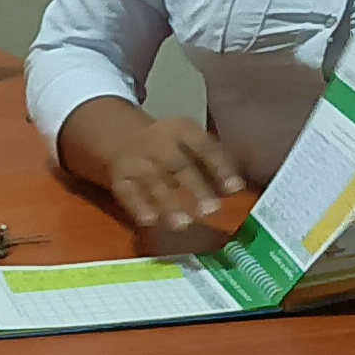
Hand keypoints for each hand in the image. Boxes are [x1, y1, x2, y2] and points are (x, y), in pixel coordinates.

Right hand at [102, 115, 245, 229]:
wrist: (122, 138)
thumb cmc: (168, 146)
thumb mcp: (188, 143)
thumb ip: (210, 164)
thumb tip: (234, 191)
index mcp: (181, 129)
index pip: (203, 146)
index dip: (220, 167)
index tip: (235, 189)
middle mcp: (157, 142)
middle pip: (177, 165)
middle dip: (195, 188)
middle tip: (211, 211)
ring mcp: (136, 159)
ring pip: (153, 181)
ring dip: (168, 203)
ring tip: (183, 224)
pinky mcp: (119, 177)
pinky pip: (127, 192)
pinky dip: (138, 206)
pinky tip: (150, 221)